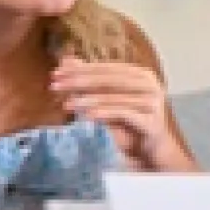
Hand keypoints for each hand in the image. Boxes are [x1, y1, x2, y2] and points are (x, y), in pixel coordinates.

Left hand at [52, 56, 178, 169]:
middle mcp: (150, 85)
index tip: (56, 73)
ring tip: (66, 105)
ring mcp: (152, 103)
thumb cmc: (130, 123)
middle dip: (80, 82)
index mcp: (140, 74)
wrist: (153, 149)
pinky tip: (87, 116)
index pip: (106, 67)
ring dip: (88, 100)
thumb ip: (90, 80)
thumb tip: (66, 60)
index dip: (80, 69)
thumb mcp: (108, 100)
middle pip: (110, 79)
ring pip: (115, 97)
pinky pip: (124, 114)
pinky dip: (104, 114)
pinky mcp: (151, 121)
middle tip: (55, 86)